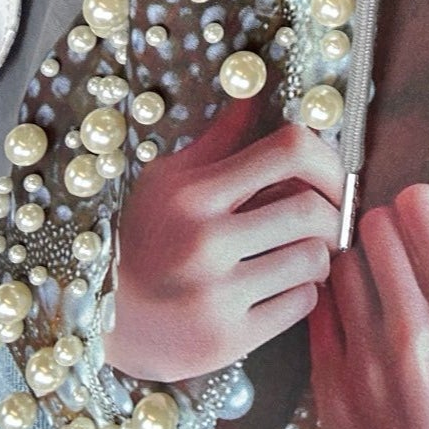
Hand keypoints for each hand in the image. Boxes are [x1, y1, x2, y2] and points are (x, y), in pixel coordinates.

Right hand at [103, 99, 344, 380]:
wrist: (98, 323)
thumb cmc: (142, 239)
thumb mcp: (168, 181)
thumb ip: (222, 138)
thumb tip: (259, 87)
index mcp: (194, 194)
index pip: (289, 149)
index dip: (327, 157)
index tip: (330, 174)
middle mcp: (204, 243)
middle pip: (311, 210)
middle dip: (329, 214)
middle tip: (323, 221)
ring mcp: (215, 296)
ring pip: (313, 260)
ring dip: (317, 255)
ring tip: (297, 254)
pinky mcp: (226, 341)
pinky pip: (302, 304)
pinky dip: (302, 292)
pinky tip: (278, 288)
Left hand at [308, 183, 428, 428]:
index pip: (422, 210)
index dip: (423, 204)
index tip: (427, 220)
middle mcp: (410, 334)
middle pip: (374, 227)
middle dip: (387, 227)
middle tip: (398, 248)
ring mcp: (362, 362)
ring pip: (339, 265)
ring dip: (357, 263)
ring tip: (374, 284)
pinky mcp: (327, 387)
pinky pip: (317, 313)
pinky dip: (333, 304)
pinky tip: (353, 318)